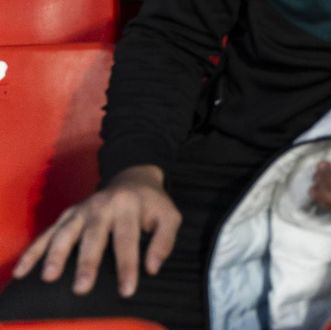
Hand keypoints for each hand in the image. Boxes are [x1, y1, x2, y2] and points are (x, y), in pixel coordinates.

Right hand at [13, 166, 179, 298]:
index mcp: (128, 206)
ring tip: (49, 277)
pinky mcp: (67, 215)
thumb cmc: (152, 204)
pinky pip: (48, 233)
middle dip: (87, 262)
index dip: (127, 266)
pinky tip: (24, 270)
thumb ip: (164, 241)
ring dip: (56, 254)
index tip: (126, 290)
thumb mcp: (169, 217)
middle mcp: (102, 206)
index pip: (127, 239)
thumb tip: (152, 268)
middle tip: (82, 288)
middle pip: (93, 236)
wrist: (133, 177)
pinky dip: (34, 251)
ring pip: (66, 232)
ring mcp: (81, 210)